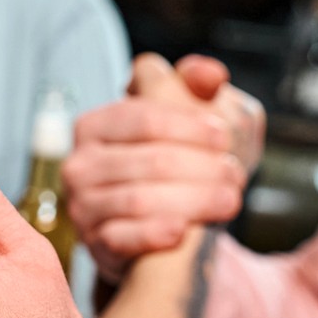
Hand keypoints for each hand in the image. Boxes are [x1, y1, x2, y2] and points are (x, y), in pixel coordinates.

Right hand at [66, 54, 265, 277]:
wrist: (158, 224)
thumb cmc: (172, 161)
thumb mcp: (185, 117)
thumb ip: (196, 86)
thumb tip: (212, 74)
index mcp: (96, 124)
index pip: (145, 117)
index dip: (190, 126)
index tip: (225, 137)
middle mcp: (81, 164)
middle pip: (150, 161)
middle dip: (201, 167)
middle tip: (236, 175)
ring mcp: (83, 205)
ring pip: (139, 200)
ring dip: (193, 200)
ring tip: (229, 201)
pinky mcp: (94, 243)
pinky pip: (122, 238)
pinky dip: (153, 234)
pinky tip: (181, 231)